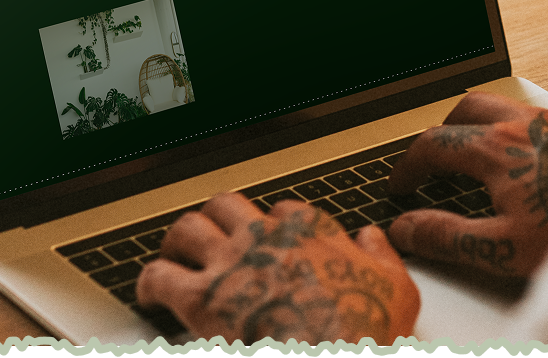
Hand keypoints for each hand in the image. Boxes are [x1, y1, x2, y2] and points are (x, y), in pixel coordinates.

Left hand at [137, 194, 418, 343]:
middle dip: (216, 219)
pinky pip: (159, 276)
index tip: (273, 244)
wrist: (331, 357)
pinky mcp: (199, 298)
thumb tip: (371, 238)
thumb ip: (382, 256)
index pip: (285, 211)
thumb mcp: (397, 290)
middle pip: (227, 205)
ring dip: (179, 241)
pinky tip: (151, 295)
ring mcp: (229, 263)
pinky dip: (149, 282)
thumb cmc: (362, 334)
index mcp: (312, 230)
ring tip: (176, 256)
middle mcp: (266, 236)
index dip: (275, 228)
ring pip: (188, 227)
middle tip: (212, 239)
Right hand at [386, 93, 547, 276]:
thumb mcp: (502, 247)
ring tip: (479, 158)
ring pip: (504, 109)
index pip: (435, 144)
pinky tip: (529, 163)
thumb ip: (448, 237)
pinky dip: (516, 133)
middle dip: (443, 131)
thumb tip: (407, 228)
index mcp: (496, 148)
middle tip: (436, 160)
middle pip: (467, 108)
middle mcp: (524, 125)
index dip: (408, 166)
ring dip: (481, 126)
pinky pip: (537, 119)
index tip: (401, 185)